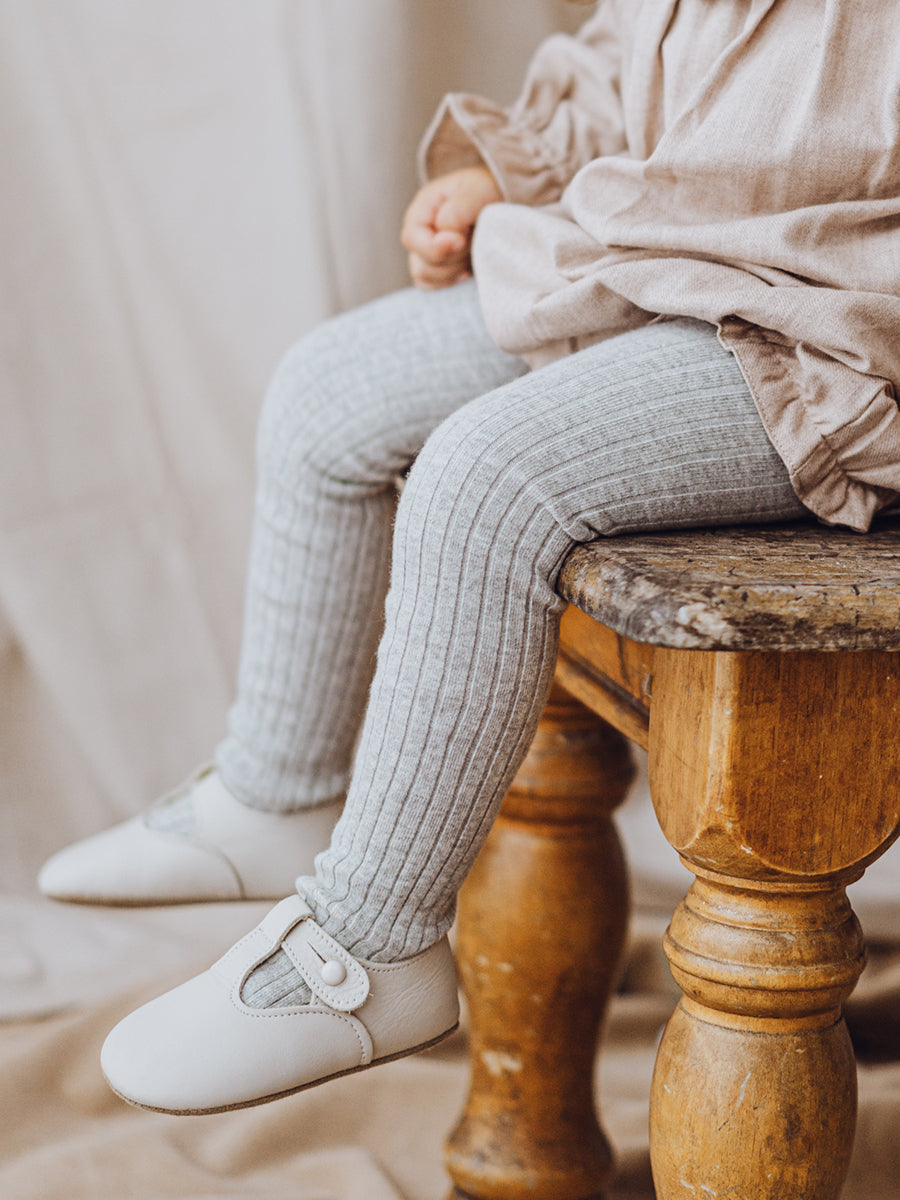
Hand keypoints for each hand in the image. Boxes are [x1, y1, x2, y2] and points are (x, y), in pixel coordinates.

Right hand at [401, 166, 501, 288]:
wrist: (502, 199)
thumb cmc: (488, 190)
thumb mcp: (476, 192)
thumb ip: (456, 213)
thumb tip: (445, 239)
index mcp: (423, 208)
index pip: (411, 238)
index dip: (435, 247)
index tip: (461, 241)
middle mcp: (420, 231)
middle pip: (420, 264)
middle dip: (452, 259)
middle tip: (473, 240)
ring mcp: (426, 251)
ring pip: (426, 277)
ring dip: (454, 271)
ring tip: (472, 251)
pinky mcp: (437, 267)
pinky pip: (433, 286)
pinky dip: (452, 281)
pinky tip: (468, 269)